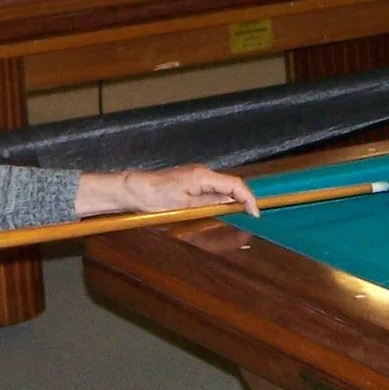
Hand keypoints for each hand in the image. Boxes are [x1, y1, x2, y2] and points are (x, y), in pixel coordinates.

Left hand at [76, 165, 258, 219]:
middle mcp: (202, 172)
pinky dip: (221, 199)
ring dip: (233, 200)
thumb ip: (210, 203)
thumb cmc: (154, 196)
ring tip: (240, 215)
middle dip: (244, 199)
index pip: (235, 184)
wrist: (132, 189)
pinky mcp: (189, 182)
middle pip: (231, 185)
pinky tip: (221, 210)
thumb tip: (232, 204)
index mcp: (203, 176)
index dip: (248, 198)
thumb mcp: (185, 205)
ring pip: (222, 187)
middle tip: (251, 217)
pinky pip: (212, 189)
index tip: (255, 214)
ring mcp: (195, 176)